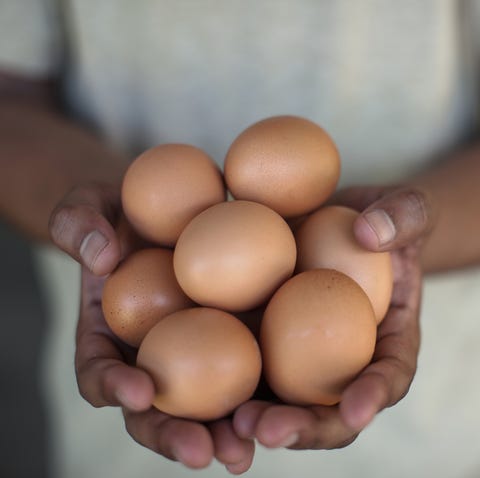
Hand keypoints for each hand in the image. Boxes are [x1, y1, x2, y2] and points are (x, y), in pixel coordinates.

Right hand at [49, 182, 255, 473]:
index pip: (100, 371)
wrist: (167, 207)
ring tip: (246, 449)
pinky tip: (287, 404)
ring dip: (225, 432)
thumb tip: (101, 257)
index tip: (139, 392)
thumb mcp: (91, 205)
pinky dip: (264, 393)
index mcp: (110, 334)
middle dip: (175, 435)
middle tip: (202, 452)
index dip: (114, 387)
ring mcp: (195, 352)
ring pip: (206, 405)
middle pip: (156, 409)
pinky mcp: (236, 338)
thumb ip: (81, 225)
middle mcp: (152, 354)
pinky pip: (249, 368)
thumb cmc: (121, 212)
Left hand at [232, 185, 432, 450]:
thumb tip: (369, 232)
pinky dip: (220, 377)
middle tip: (267, 430)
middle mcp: (338, 357)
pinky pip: (242, 358)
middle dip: (300, 428)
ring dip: (253, 418)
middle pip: (325, 406)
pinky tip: (191, 383)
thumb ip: (401, 216)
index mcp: (384, 339)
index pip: (387, 376)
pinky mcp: (261, 333)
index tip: (354, 410)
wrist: (339, 219)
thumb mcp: (405, 210)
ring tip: (228, 424)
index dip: (371, 397)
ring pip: (278, 397)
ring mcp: (297, 350)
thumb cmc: (380, 221)